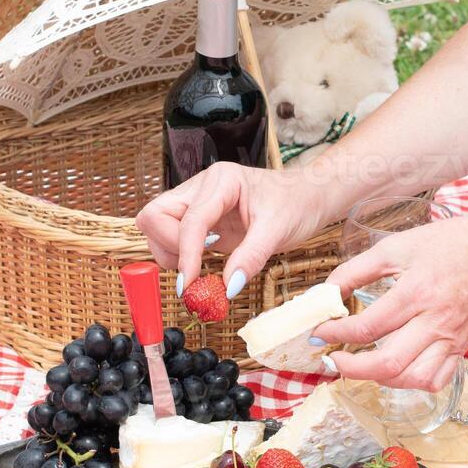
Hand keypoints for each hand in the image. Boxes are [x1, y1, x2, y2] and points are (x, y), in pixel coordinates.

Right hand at [135, 162, 326, 297]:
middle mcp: (203, 187)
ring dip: (171, 252)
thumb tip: (228, 287)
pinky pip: (173, 237)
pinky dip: (180, 255)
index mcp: (222, 180)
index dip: (186, 253)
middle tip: (193, 270)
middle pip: (156, 215)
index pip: (190, 219)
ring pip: (157, 225)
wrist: (310, 197)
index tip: (189, 284)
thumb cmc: (297, 204)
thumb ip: (251, 258)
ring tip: (202, 267)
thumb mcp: (278, 231)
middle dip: (168, 246)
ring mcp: (199, 202)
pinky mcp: (202, 220)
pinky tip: (205, 263)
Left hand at [313, 212, 467, 391]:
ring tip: (362, 366)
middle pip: (388, 363)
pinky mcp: (460, 348)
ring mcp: (450, 339)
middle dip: (351, 367)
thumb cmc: (451, 244)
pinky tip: (396, 370)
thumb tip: (327, 292)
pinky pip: (435, 380)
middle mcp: (434, 322)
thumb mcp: (397, 246)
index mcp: (416, 292)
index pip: (368, 326)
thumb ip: (357, 269)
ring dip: (379, 379)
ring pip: (411, 378)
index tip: (320, 331)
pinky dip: (411, 382)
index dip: (336, 333)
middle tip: (332, 358)